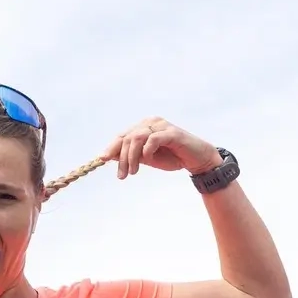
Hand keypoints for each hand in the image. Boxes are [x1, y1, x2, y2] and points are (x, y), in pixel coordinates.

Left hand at [102, 117, 222, 179]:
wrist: (195, 160)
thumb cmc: (171, 157)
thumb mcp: (146, 158)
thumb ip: (131, 155)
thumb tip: (111, 156)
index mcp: (144, 126)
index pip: (122, 136)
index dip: (111, 148)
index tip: (102, 160)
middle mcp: (151, 122)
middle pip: (127, 137)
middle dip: (122, 158)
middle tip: (122, 175)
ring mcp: (162, 126)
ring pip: (137, 137)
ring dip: (132, 157)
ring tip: (133, 172)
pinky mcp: (172, 133)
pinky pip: (153, 138)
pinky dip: (146, 150)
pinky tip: (147, 160)